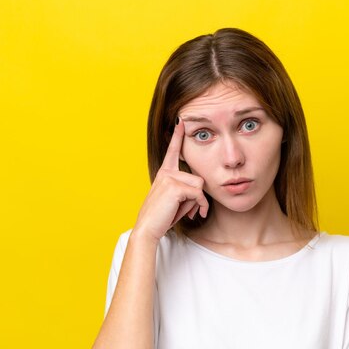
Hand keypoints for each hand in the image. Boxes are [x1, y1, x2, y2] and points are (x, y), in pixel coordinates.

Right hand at [133, 118, 208, 241]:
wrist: (148, 229)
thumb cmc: (162, 217)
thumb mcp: (176, 201)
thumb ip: (187, 191)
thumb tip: (200, 193)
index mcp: (164, 173)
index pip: (172, 151)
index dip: (178, 136)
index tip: (180, 120)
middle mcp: (166, 172)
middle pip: (198, 178)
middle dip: (197, 197)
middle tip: (189, 212)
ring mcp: (169, 178)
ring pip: (199, 186)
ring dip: (198, 203)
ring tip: (187, 214)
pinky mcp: (174, 186)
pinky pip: (198, 194)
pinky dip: (200, 206)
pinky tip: (192, 216)